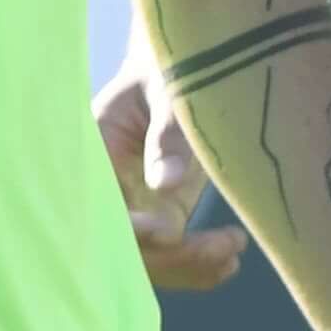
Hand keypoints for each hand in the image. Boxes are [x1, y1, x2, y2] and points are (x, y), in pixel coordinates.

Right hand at [96, 50, 244, 293]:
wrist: (191, 63)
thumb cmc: (177, 62)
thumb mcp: (174, 88)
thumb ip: (169, 131)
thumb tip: (165, 184)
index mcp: (97, 148)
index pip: (99, 203)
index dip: (126, 227)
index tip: (167, 230)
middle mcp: (110, 186)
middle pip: (123, 245)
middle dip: (170, 256)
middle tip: (224, 246)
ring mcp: (137, 204)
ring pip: (148, 260)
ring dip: (189, 267)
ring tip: (233, 250)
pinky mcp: (162, 215)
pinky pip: (172, 254)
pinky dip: (197, 267)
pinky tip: (229, 261)